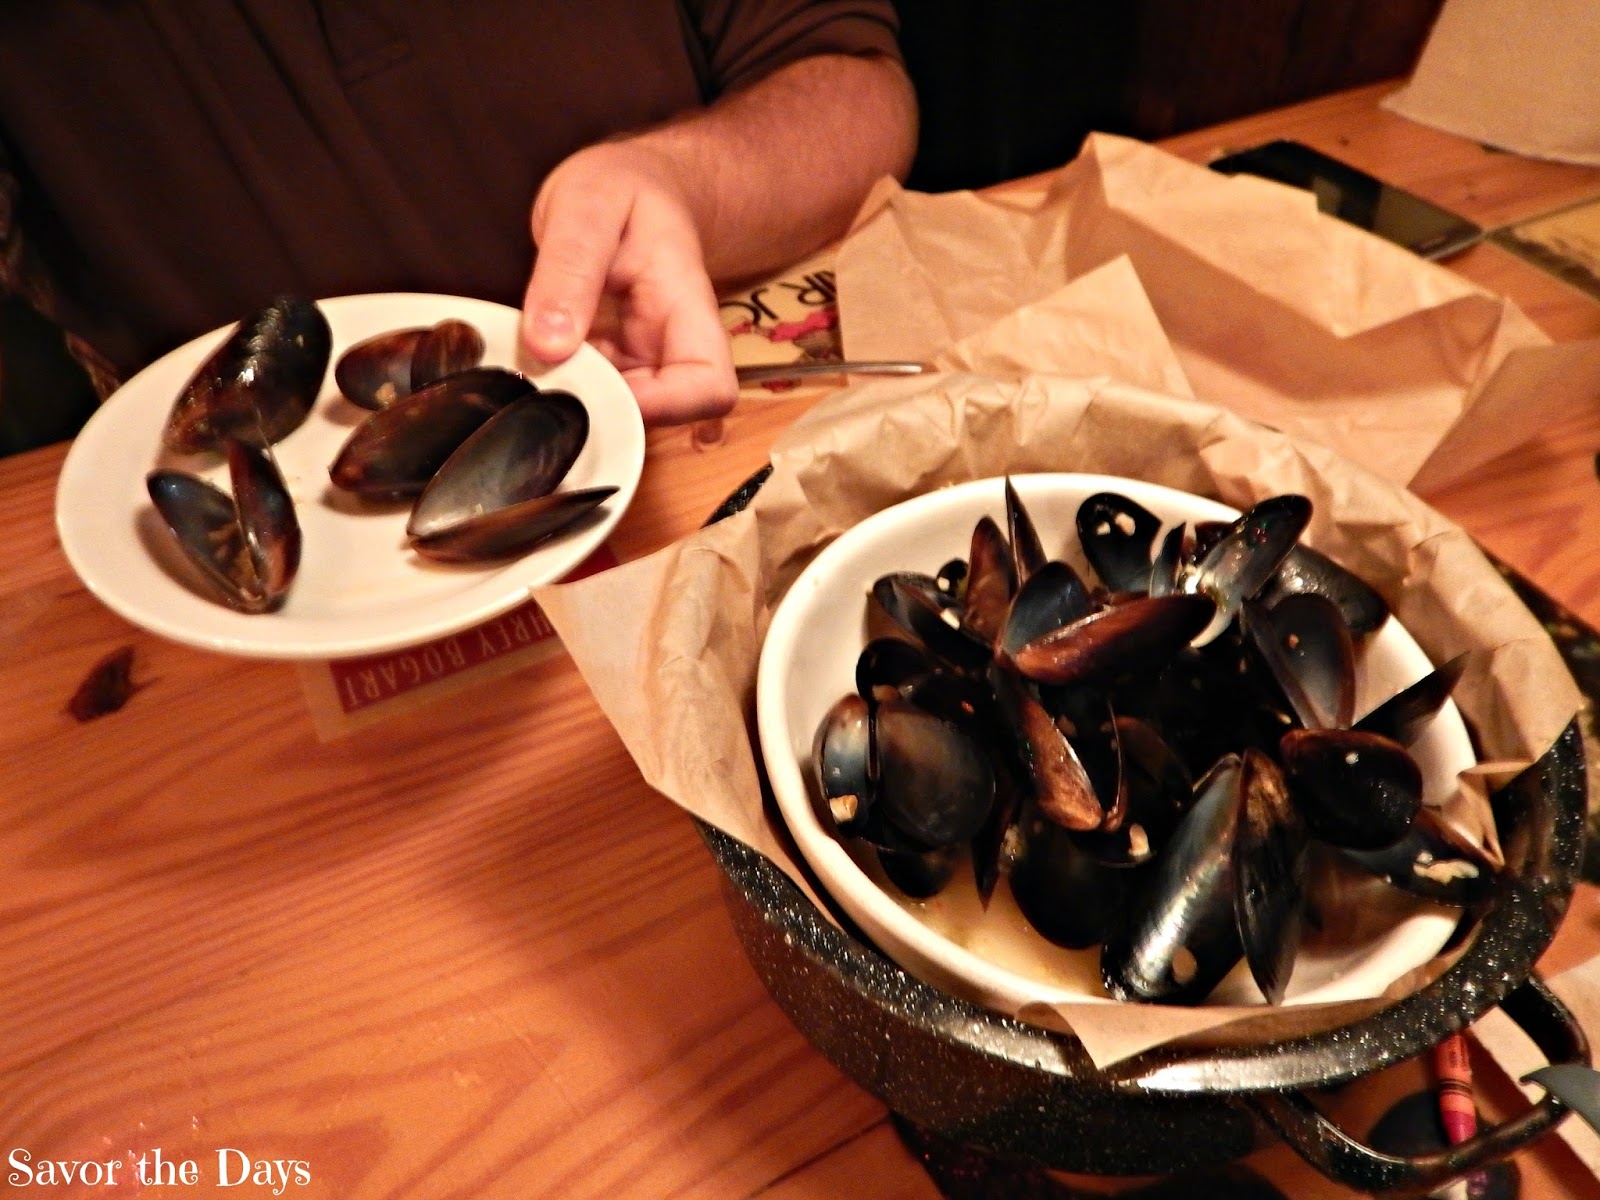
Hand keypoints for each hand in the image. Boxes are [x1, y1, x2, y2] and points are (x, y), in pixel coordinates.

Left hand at [521, 141, 736, 424]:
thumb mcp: (587, 206)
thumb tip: (549, 346)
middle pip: (666, 417)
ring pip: (622, 412)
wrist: (633, 184)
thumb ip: (568, 269)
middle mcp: (674, 346)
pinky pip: (592, 394)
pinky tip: (535, 357)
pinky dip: (561, 386)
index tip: (599, 388)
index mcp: (688, 308)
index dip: (662, 408)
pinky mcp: (615, 364)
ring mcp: (644, 360)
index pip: (709, 388)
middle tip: (547, 377)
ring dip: (575, 400)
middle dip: (603, 411)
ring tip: (533, 359)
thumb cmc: (622, 187)